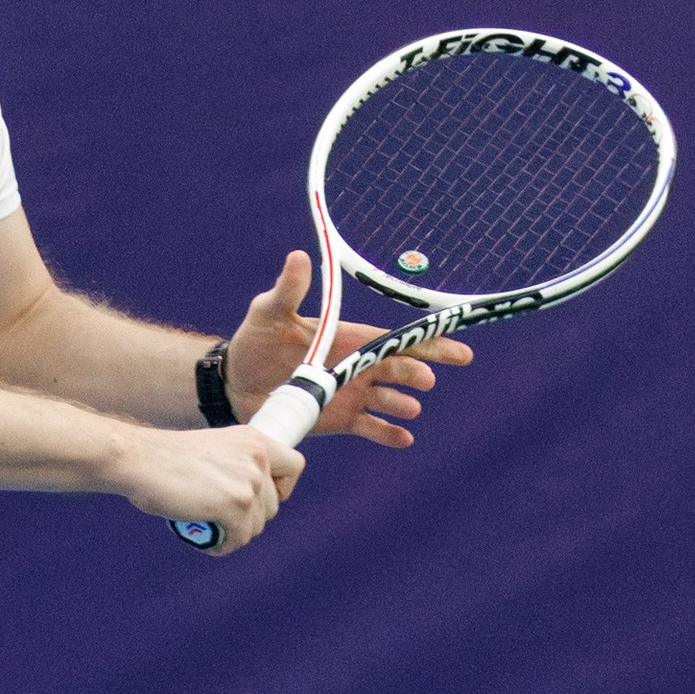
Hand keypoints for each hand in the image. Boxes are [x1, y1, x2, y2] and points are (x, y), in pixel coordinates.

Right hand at [121, 419, 299, 553]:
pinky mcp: (235, 504)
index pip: (294, 466)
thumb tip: (251, 501)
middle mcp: (257, 457)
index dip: (281, 488)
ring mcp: (248, 481)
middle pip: (272, 507)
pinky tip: (204, 540)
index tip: (258, 497)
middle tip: (219, 519)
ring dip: (233, 534)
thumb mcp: (214, 451)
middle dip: (247, 519)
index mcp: (253, 439)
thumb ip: (237, 466)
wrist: (137, 459)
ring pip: (256, 527)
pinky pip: (238, 539)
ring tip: (207, 529)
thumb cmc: (165, 460)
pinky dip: (220, 546)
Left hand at [224, 253, 471, 449]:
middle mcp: (358, 366)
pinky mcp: (340, 419)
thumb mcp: (269, 311)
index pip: (395, 338)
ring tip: (410, 408)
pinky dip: (388, 433)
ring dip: (402, 403)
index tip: (457, 346)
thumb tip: (299, 256)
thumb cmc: (255, 340)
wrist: (236, 382)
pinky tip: (405, 437)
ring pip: (389, 399)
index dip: (427, 341)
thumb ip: (288, 290)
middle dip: (416, 372)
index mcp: (349, 337)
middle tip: (425, 379)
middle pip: (400, 368)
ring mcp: (351, 394)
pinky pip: (371, 427)